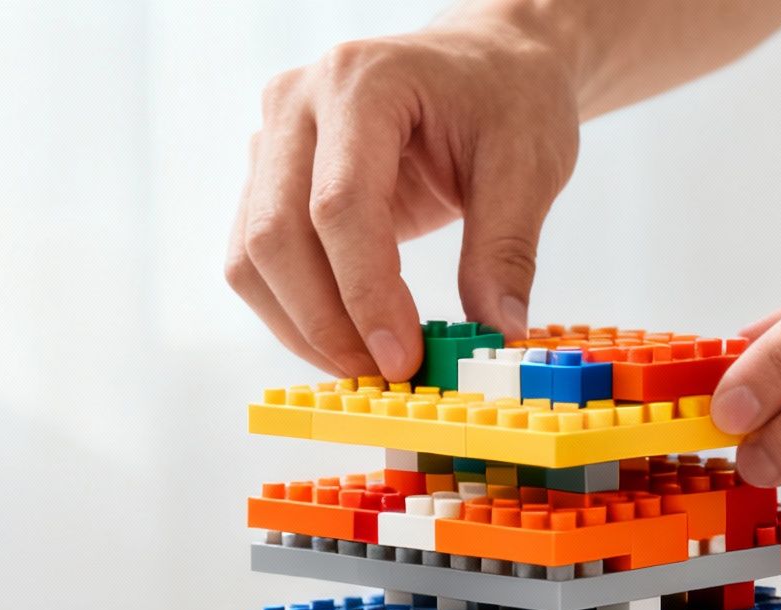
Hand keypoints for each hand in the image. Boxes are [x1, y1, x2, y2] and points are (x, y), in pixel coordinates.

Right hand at [226, 21, 580, 380]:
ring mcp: (271, 140)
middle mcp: (297, 104)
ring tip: (370, 366)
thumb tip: (496, 332)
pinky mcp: (268, 179)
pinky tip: (348, 341)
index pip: (339, 204)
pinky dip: (294, 313)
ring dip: (302, 327)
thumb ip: (507, 248)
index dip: (365, 292)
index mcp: (362, 83)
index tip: (404, 358)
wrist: (484, 63)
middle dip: (326, 322)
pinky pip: (256, 261)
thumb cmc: (507, 98)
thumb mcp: (529, 164)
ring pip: (251, 257)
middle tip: (389, 374)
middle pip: (276, 234)